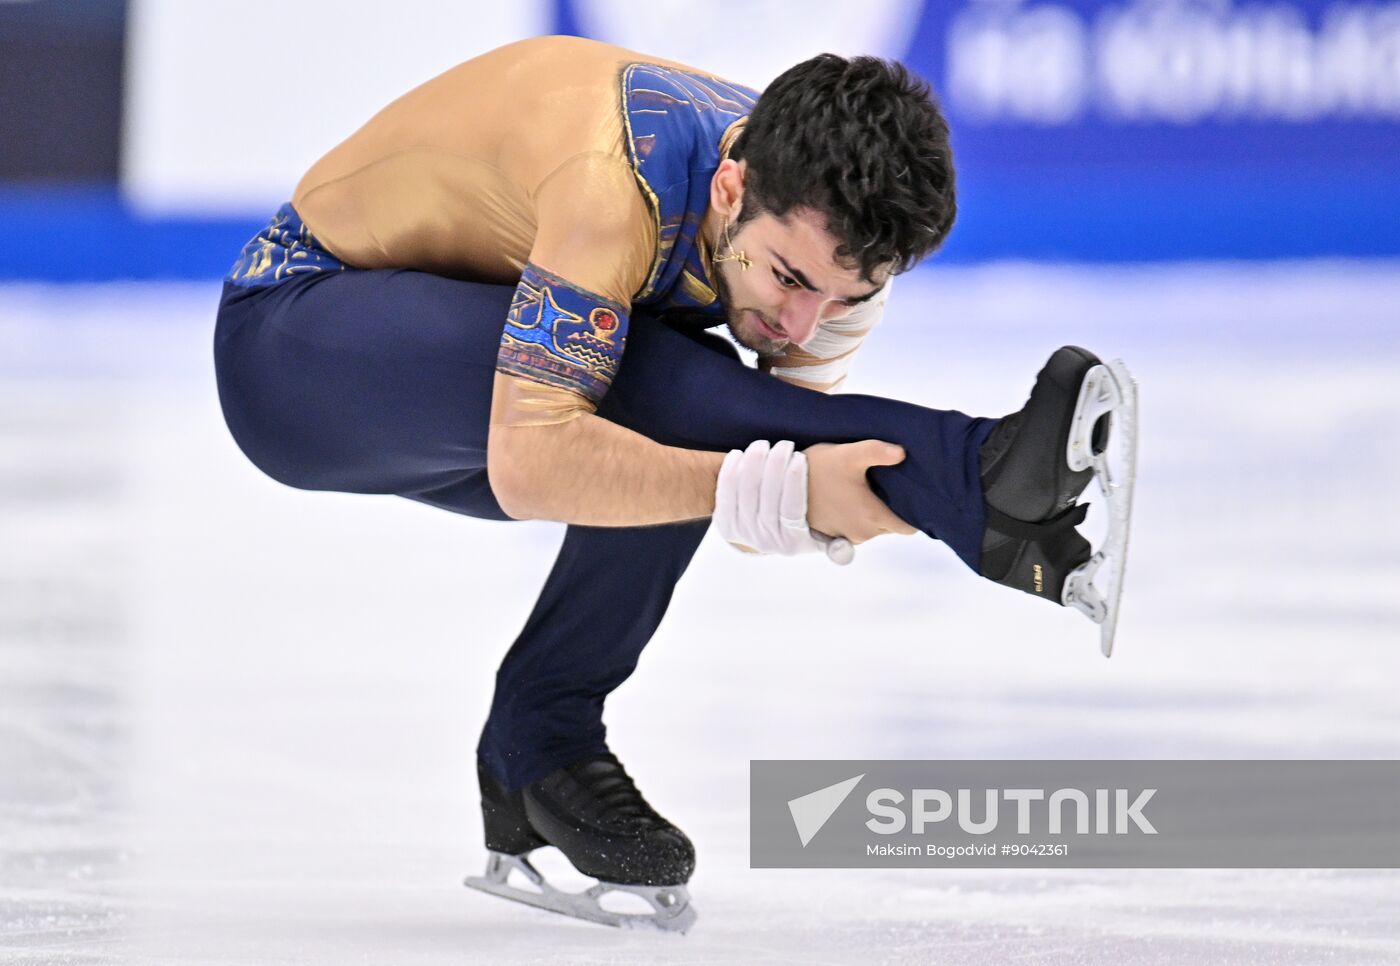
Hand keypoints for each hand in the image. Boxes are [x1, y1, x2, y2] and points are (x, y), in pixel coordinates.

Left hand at [714, 440, 847, 561]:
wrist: (765, 538)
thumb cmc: (801, 528)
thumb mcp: (820, 540)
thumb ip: (835, 544)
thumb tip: (844, 552)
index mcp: (792, 543)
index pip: (792, 510)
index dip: (794, 482)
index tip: (800, 457)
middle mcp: (766, 541)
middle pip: (767, 499)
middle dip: (774, 466)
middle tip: (784, 444)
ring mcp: (742, 532)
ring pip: (745, 493)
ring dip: (753, 465)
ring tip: (763, 444)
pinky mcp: (724, 523)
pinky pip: (724, 493)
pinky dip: (730, 471)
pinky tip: (739, 453)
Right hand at [804, 440, 916, 543]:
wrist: (781, 483)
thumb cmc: (816, 469)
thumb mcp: (848, 454)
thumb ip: (877, 451)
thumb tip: (902, 452)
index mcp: (873, 517)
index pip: (909, 526)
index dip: (914, 513)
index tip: (911, 494)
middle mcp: (863, 532)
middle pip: (891, 526)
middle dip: (893, 509)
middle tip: (888, 485)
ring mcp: (847, 536)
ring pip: (874, 528)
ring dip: (874, 513)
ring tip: (868, 489)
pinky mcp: (833, 536)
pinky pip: (856, 529)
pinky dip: (858, 518)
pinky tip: (851, 498)